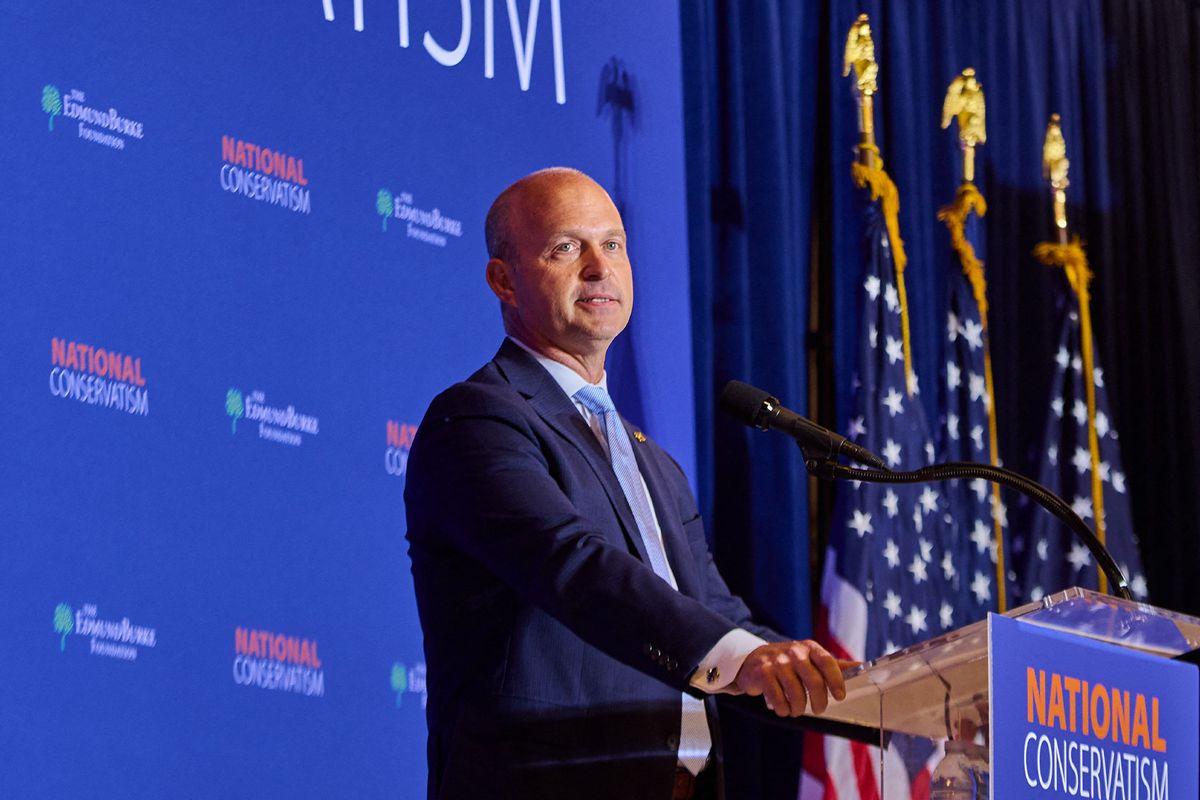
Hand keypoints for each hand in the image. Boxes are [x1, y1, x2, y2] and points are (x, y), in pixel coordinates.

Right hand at [732, 640, 853, 716]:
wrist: (753, 660)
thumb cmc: (788, 663)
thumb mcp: (811, 659)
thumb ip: (836, 665)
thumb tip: (864, 666)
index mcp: (809, 648)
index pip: (828, 662)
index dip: (836, 681)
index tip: (840, 696)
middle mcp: (794, 652)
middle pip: (814, 682)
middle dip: (819, 702)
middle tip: (818, 709)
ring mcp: (777, 662)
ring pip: (796, 694)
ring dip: (798, 708)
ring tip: (796, 709)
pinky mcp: (762, 673)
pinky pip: (778, 699)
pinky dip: (783, 709)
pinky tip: (783, 708)